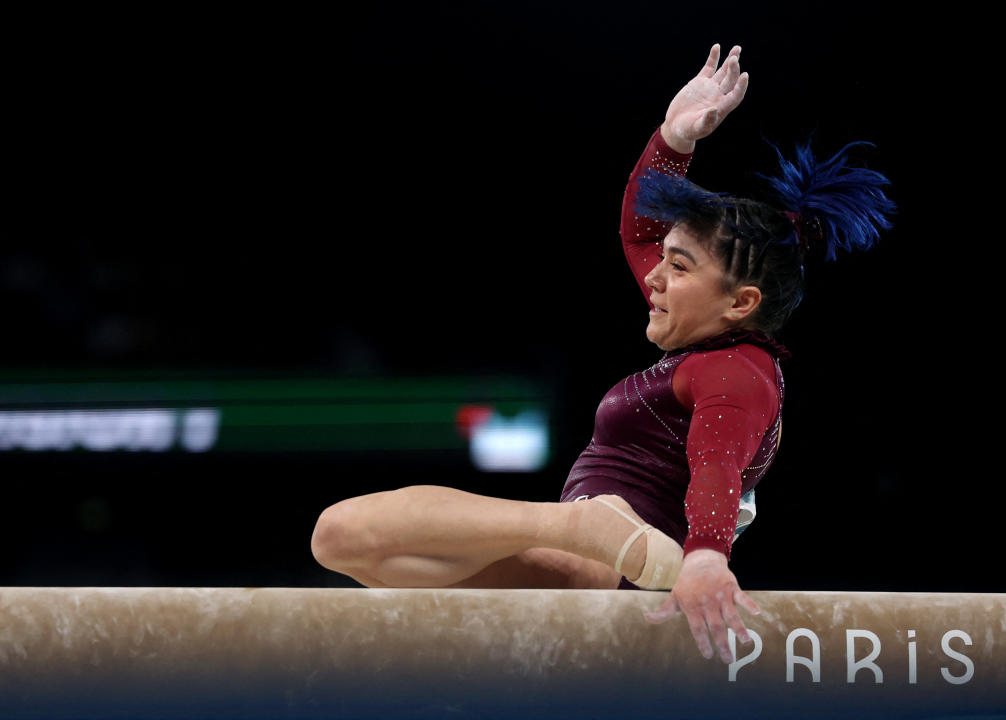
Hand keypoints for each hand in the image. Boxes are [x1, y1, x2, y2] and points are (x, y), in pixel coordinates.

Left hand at [643, 548, 759, 663]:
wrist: (701, 561)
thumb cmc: (687, 583)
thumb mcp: (675, 597)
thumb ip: (664, 611)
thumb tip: (646, 618)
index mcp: (692, 606)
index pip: (697, 629)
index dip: (703, 642)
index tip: (708, 655)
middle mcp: (707, 602)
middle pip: (715, 626)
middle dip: (722, 644)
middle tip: (728, 660)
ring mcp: (720, 595)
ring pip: (731, 615)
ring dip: (739, 629)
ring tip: (745, 643)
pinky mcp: (731, 587)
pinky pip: (742, 597)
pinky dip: (749, 604)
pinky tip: (756, 613)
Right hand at [661, 44, 748, 153]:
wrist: (675, 126)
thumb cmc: (687, 131)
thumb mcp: (696, 128)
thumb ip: (706, 121)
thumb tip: (714, 110)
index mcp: (722, 108)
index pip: (736, 95)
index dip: (741, 86)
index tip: (744, 76)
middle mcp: (719, 96)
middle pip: (731, 80)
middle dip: (734, 69)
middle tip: (734, 59)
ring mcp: (710, 87)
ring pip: (723, 71)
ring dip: (730, 60)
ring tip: (737, 48)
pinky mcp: (700, 82)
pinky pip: (709, 68)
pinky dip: (713, 58)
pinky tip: (716, 47)